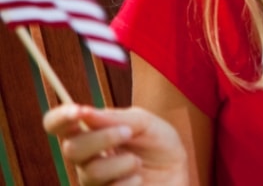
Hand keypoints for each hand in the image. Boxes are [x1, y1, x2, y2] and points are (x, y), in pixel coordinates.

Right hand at [44, 104, 187, 185]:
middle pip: (71, 149)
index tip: (79, 111)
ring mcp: (92, 182)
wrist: (178, 174)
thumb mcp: (146, 124)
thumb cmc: (159, 145)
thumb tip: (85, 113)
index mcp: (90, 133)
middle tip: (128, 133)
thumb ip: (117, 118)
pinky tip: (138, 180)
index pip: (57, 125)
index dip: (60, 117)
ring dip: (121, 163)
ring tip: (138, 162)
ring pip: (91, 172)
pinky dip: (127, 183)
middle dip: (102, 138)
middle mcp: (85, 158)